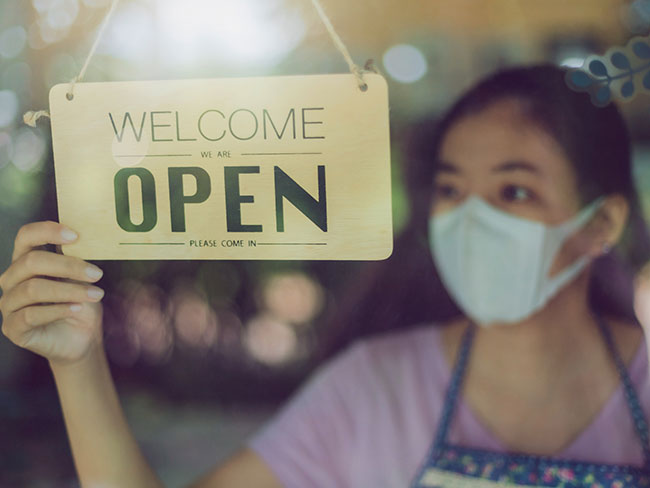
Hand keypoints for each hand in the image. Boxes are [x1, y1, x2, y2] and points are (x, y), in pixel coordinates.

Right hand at [0, 221, 104, 365]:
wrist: (82, 338)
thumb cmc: (80, 302)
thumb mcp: (80, 277)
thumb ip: (75, 257)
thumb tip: (84, 235)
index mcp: (26, 261)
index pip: (26, 236)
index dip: (47, 231)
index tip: (75, 236)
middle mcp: (12, 280)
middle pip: (31, 262)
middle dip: (68, 266)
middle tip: (97, 273)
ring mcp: (9, 304)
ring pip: (33, 289)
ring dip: (69, 290)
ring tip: (95, 294)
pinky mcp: (12, 328)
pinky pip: (30, 315)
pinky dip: (58, 309)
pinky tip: (77, 308)